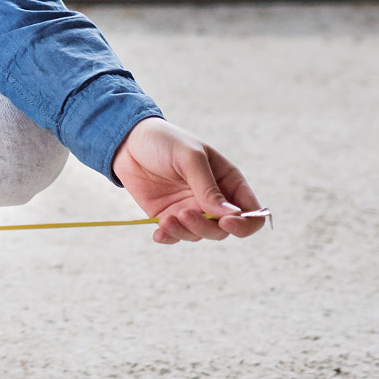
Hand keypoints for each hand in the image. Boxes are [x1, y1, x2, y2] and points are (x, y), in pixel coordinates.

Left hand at [111, 117, 265, 244]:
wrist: (128, 141)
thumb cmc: (165, 141)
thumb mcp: (189, 157)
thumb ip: (208, 187)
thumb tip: (231, 215)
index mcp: (228, 181)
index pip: (251, 212)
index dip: (244, 223)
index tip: (226, 222)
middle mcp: (213, 200)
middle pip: (224, 230)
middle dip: (207, 228)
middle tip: (185, 214)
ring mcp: (191, 209)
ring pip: (200, 235)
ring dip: (185, 232)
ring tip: (167, 219)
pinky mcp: (169, 216)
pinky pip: (175, 236)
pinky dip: (169, 238)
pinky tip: (158, 232)